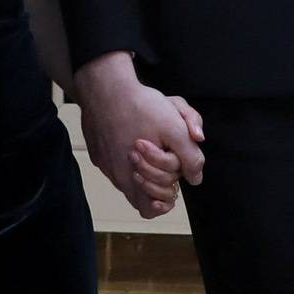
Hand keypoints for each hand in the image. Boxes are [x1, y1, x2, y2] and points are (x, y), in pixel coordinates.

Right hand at [72, 53, 204, 218]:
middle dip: (158, 178)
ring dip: (143, 169)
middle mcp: (118, 177)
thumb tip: (196, 178)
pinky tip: (133, 136)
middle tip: (163, 154)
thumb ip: (190, 156)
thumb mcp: (175, 127)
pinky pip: (115, 166)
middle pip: (142, 195)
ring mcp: (105, 167)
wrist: (105, 87)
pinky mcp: (98, 155)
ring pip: (128, 181)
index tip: (174, 175)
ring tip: (150, 146)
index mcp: (136, 176)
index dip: (169, 192)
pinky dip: (127, 158)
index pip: (154, 206)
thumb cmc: (141, 106)